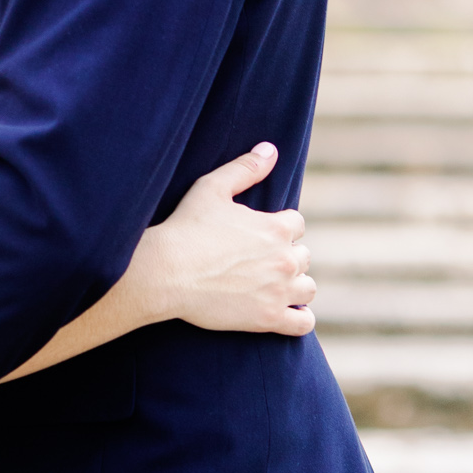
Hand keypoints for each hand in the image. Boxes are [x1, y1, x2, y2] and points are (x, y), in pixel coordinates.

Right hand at [143, 144, 314, 336]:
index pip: (296, 225)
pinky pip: (303, 323)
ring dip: (296, 286)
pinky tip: (288, 313)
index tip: (260, 236)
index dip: (279, 228)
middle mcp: (286, 259)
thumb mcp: (211, 188)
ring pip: (308, 288)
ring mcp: (280, 291)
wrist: (164, 273)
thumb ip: (245, 168)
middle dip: (286, 257)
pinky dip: (301, 318)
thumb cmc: (185, 229)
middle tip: (259, 263)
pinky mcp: (269, 319)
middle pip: (303, 256)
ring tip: (274, 286)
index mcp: (276, 227)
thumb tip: (270, 149)